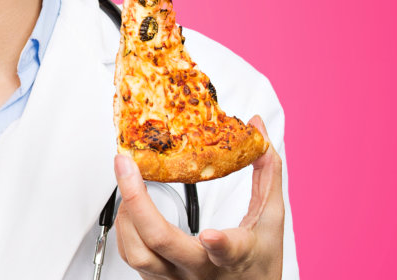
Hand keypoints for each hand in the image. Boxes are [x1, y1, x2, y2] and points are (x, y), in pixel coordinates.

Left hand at [112, 116, 284, 279]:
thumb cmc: (257, 265)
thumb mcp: (270, 220)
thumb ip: (267, 173)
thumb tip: (257, 130)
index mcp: (234, 256)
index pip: (228, 252)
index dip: (219, 244)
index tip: (211, 234)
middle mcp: (199, 270)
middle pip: (160, 242)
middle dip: (136, 200)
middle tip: (126, 166)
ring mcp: (175, 279)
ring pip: (137, 254)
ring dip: (126, 212)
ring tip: (126, 181)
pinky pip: (132, 258)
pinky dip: (125, 229)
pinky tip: (128, 208)